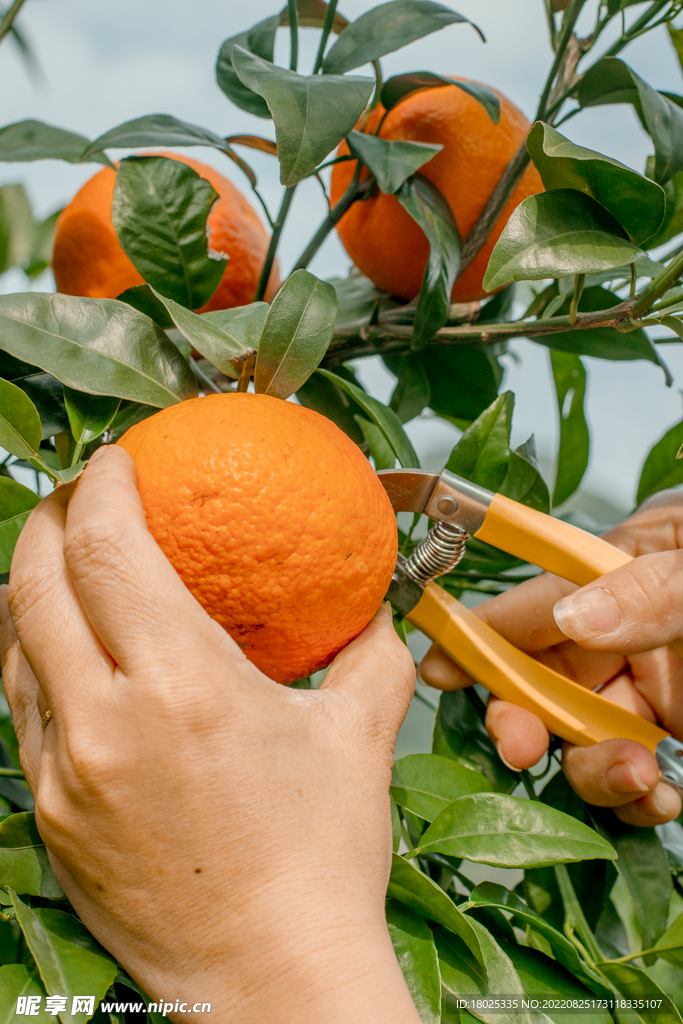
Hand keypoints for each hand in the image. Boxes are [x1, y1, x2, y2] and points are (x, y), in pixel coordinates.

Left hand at [0, 445, 419, 1023]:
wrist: (269, 978)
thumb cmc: (320, 858)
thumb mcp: (359, 737)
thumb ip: (371, 653)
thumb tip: (376, 604)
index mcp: (182, 687)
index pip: (107, 549)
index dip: (100, 485)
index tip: (116, 460)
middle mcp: (103, 722)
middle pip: (33, 581)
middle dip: (45, 516)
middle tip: (75, 496)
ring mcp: (61, 774)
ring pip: (10, 644)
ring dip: (27, 586)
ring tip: (61, 564)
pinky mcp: (47, 816)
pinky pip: (18, 711)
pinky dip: (31, 658)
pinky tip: (65, 653)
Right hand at [420, 490, 682, 827]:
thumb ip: (649, 588)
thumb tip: (572, 616)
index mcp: (621, 574)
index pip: (532, 605)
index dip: (475, 636)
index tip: (433, 667)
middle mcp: (625, 637)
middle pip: (543, 684)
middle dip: (519, 721)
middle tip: (520, 747)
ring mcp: (651, 695)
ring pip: (583, 744)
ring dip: (593, 772)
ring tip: (638, 774)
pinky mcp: (677, 744)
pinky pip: (635, 785)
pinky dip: (638, 802)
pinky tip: (661, 797)